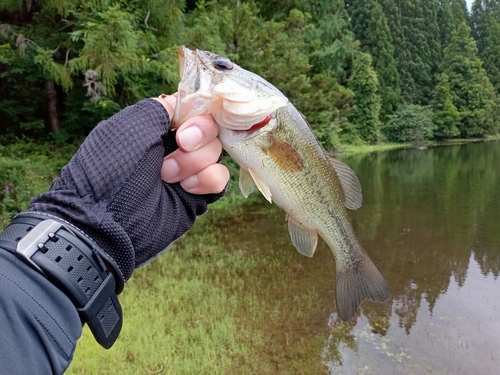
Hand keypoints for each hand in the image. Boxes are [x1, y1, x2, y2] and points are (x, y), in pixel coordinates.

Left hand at [29, 97, 228, 280]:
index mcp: (157, 126)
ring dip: (195, 161)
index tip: (185, 125)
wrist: (107, 221)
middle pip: (210, 128)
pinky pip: (220, 178)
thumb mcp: (130, 125)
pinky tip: (187, 188)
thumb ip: (161, 108)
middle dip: (199, 136)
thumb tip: (185, 107)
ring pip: (216, 153)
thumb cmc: (112, 168)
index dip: (198, 113)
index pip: (193, 109)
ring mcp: (187, 171)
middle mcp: (174, 146)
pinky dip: (208, 179)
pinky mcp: (197, 195)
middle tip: (180, 146)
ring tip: (168, 176)